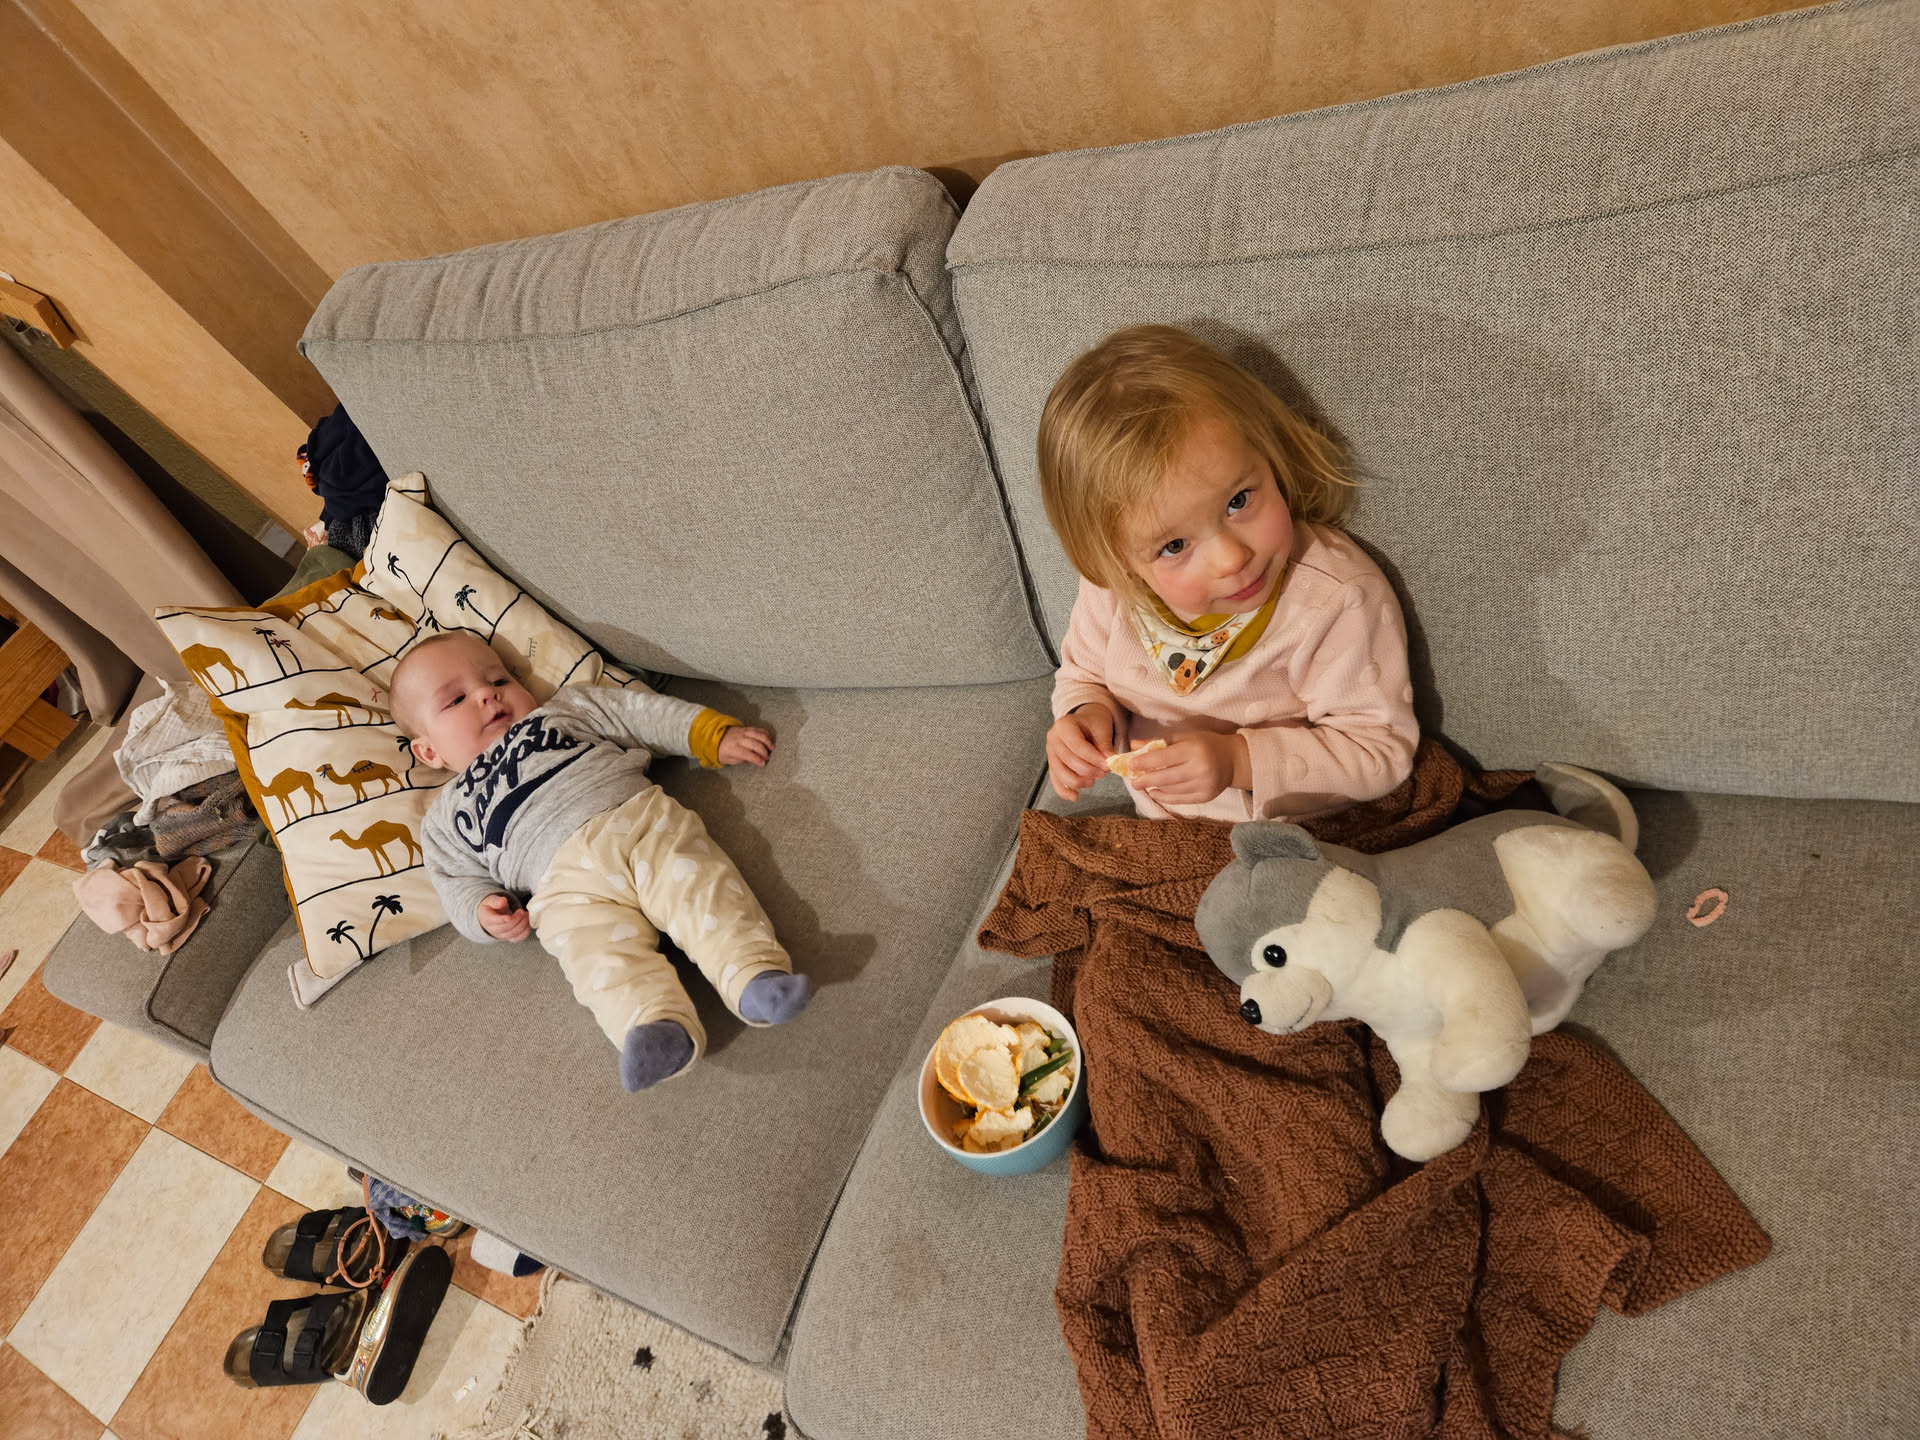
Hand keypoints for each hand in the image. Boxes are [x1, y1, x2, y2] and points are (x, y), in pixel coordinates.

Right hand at [478, 892, 530, 941]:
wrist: (491, 915)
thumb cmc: (492, 907)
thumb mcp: (491, 900)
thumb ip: (496, 901)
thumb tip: (503, 901)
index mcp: (487, 919)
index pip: (494, 922)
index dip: (502, 920)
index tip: (509, 916)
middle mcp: (493, 930)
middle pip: (505, 929)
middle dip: (515, 920)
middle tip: (521, 911)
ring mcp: (502, 935)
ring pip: (513, 934)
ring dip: (522, 925)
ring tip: (526, 914)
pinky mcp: (510, 937)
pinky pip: (518, 938)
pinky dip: (525, 931)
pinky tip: (528, 922)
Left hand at [716, 725, 773, 766]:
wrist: (715, 737)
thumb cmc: (722, 751)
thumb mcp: (728, 760)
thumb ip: (740, 760)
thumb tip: (753, 760)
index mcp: (733, 748)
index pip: (747, 754)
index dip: (756, 759)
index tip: (763, 763)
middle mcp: (739, 739)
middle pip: (754, 744)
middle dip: (763, 751)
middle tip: (767, 757)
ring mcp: (743, 732)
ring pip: (758, 735)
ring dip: (767, 741)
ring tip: (772, 747)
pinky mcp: (746, 728)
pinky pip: (757, 729)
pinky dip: (765, 733)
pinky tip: (769, 738)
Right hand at [1046, 704, 1115, 800]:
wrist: (1085, 722)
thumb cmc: (1093, 723)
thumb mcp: (1102, 728)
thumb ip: (1105, 744)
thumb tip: (1110, 761)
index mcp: (1063, 725)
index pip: (1076, 745)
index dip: (1092, 758)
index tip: (1107, 765)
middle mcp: (1053, 739)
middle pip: (1069, 760)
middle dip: (1089, 770)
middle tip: (1105, 772)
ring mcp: (1050, 753)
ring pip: (1061, 773)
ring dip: (1080, 781)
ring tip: (1095, 779)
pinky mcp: (1053, 765)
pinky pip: (1055, 781)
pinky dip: (1064, 791)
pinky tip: (1075, 797)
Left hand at [1124, 731, 1247, 805]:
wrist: (1232, 760)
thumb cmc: (1205, 744)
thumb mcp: (1184, 737)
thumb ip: (1159, 742)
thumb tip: (1133, 746)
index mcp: (1194, 750)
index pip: (1165, 757)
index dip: (1146, 762)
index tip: (1131, 764)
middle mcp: (1201, 769)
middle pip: (1167, 777)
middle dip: (1147, 780)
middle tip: (1133, 782)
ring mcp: (1204, 785)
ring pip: (1173, 790)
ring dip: (1155, 788)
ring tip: (1143, 786)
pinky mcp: (1206, 797)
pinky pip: (1181, 799)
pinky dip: (1166, 797)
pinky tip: (1155, 792)